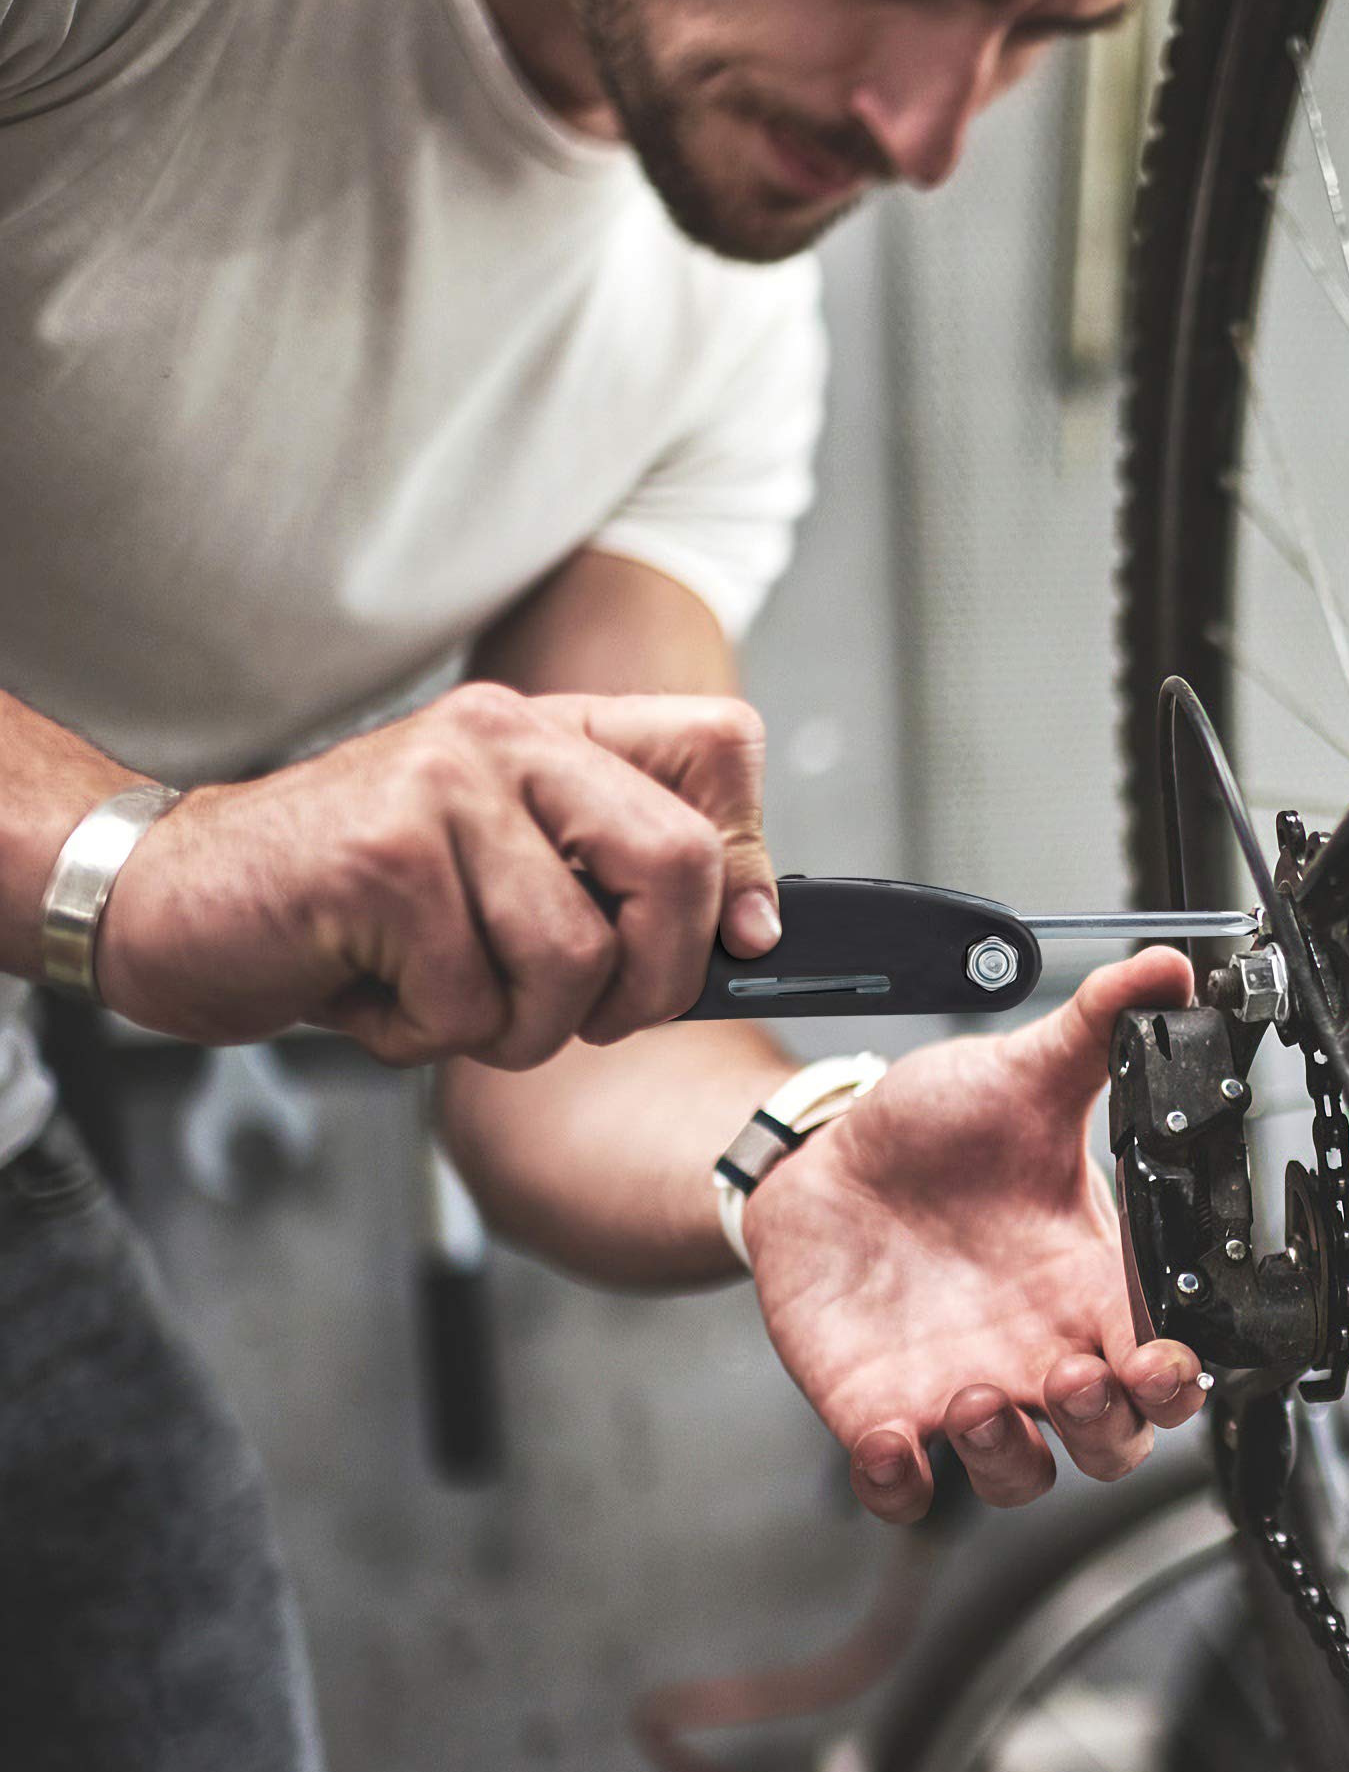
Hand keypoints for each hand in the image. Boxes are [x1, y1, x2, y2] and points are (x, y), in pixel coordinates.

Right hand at [97, 682, 777, 1066]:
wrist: (169, 900)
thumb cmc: (353, 910)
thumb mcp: (503, 877)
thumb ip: (614, 881)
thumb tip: (756, 933)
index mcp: (551, 733)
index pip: (723, 744)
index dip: (750, 861)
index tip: (737, 944)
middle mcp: (504, 734)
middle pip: (680, 865)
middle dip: (651, 986)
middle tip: (584, 1022)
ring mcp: (441, 786)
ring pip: (576, 961)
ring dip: (518, 1031)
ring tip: (444, 1003)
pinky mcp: (383, 860)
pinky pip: (474, 1004)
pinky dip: (428, 1038)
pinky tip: (372, 995)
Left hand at [747, 946, 1209, 1522]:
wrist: (827, 1158)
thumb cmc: (939, 1131)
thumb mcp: (1020, 1075)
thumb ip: (1097, 1031)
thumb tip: (1169, 969)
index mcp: (1089, 1283)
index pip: (1163, 1361)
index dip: (1178, 1381)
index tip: (1166, 1360)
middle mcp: (1040, 1350)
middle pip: (1111, 1443)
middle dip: (1108, 1431)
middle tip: (1080, 1380)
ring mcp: (962, 1389)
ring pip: (1018, 1476)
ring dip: (1008, 1458)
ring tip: (977, 1394)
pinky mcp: (881, 1410)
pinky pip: (904, 1488)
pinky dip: (902, 1484)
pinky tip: (890, 1440)